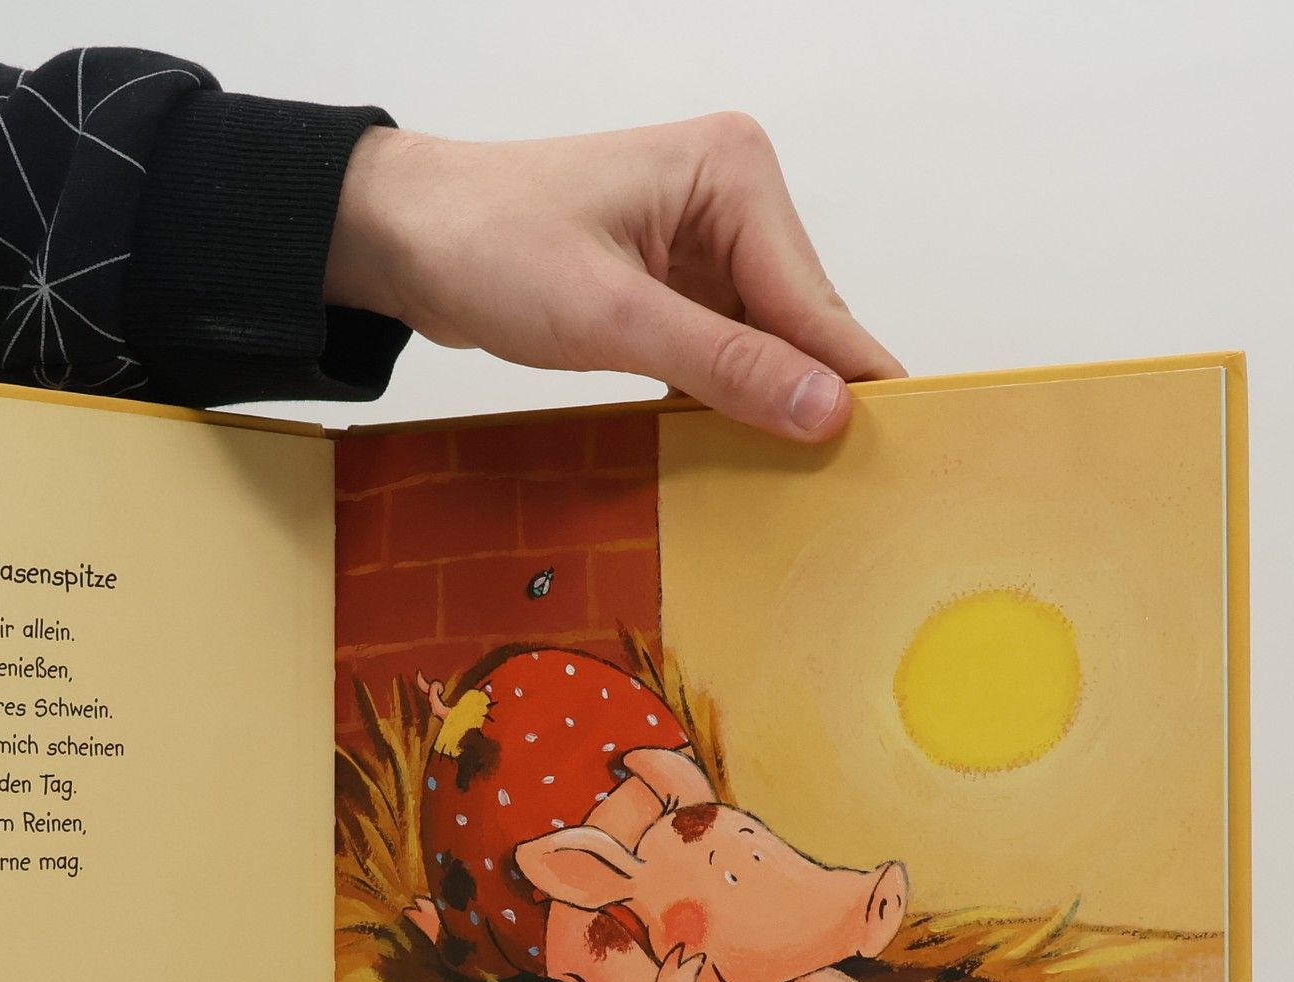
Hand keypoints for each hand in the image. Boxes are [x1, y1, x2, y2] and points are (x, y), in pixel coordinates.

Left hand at [326, 115, 903, 440]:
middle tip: (844, 488)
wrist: (405, 238)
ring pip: (760, 344)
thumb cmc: (489, 246)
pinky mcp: (667, 285)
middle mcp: (731, 199)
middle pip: (796, 322)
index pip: (812, 298)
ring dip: (763, 405)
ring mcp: (700, 244)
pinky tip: (733, 451)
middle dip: (807, 396)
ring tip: (798, 484)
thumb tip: (822, 410)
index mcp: (734, 174)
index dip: (845, 379)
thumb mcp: (611, 316)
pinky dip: (720, 398)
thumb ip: (722, 365)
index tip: (895, 452)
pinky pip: (717, 352)